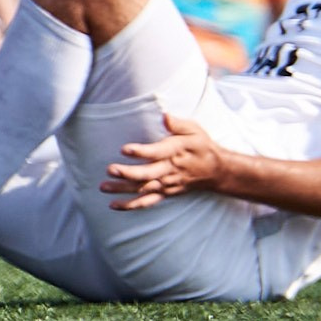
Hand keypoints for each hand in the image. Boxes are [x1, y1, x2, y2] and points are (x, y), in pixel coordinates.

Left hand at [100, 113, 227, 209]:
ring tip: (104, 187)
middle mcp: (169, 170)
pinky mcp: (165, 193)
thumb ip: (178, 124)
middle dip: (128, 173)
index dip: (141, 152)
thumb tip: (165, 115)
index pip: (156, 153)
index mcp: (175, 152)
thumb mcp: (194, 130)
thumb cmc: (201, 146)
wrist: (217, 171)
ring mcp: (167, 184)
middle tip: (110, 169)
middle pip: (147, 174)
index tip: (124, 149)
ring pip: (143, 189)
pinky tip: (113, 205)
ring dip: (123, 190)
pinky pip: (147, 202)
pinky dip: (131, 205)